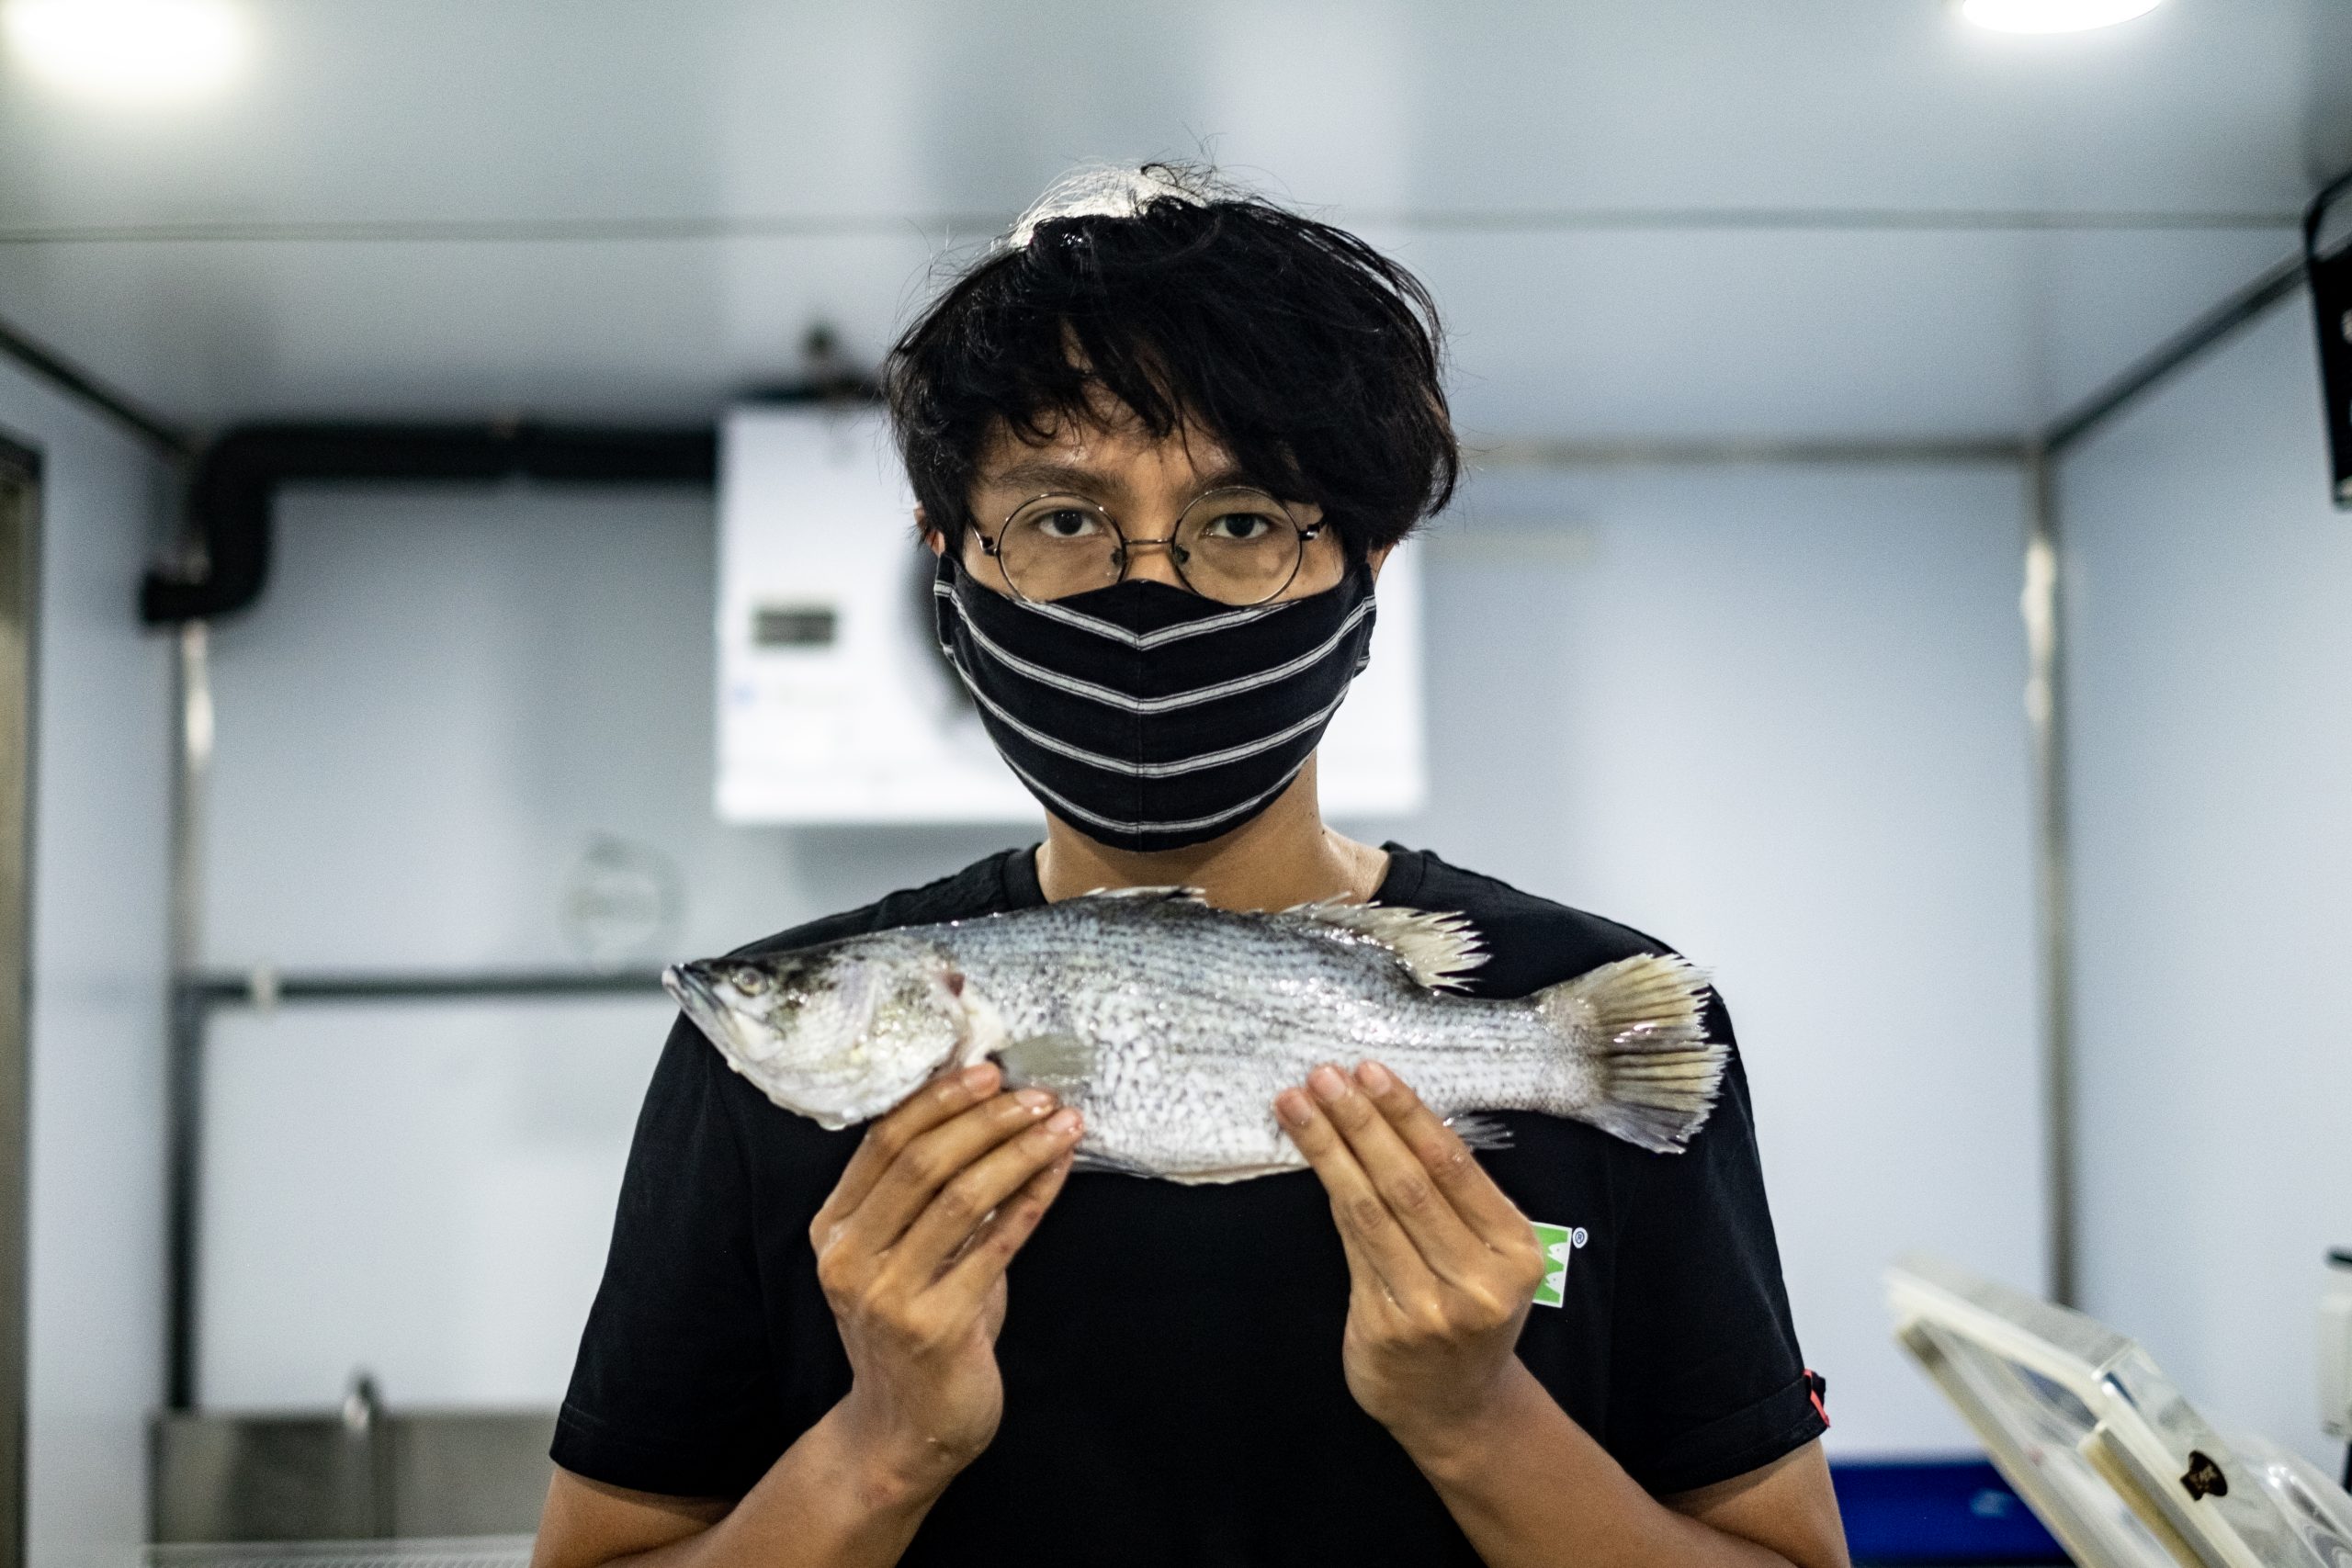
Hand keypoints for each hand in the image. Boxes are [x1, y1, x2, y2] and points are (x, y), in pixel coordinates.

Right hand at [809, 1062, 1082, 1498]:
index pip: (884, 1141)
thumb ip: (927, 1194)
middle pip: (922, 1162)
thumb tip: (990, 1108)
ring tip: (1062, 1124)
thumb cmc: (918, 1325)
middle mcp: (847, 1258)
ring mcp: (886, 1295)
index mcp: (833, 1228)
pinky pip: (996, 1246)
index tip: (990, 1072)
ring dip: (1020, 1152)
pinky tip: (1060, 1171)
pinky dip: (1034, 1200)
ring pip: (962, 1197)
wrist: (906, 1429)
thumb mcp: (904, 1253)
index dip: (940, 1100)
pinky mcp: (934, 1326)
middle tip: (1038, 1094)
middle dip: (987, 1119)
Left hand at [1276, 1061, 1546, 1452]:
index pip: (1454, 1165)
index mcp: (1515, 1250)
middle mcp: (1480, 1281)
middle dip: (1362, 1121)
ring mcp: (1432, 1308)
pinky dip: (1332, 1192)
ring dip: (1332, 1149)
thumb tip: (1390, 1116)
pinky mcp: (1387, 1326)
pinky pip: (1354, 1244)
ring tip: (1300, 1103)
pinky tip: (1313, 1157)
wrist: (1458, 1407)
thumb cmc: (1467, 1313)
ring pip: (1373, 1209)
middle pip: (1409, 1182)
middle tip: (1325, 1075)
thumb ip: (1452, 1200)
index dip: (1407, 1114)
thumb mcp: (1486, 1258)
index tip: (1371, 1071)